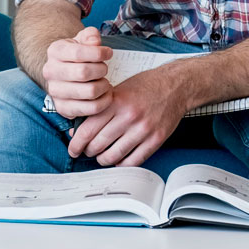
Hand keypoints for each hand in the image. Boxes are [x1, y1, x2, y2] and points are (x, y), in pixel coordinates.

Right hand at [41, 27, 112, 117]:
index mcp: (55, 52)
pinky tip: (105, 94)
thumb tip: (94, 41)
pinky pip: (91, 108)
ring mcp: (55, 92)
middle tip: (104, 69)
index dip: (99, 53)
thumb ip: (90, 36)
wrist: (64, 72)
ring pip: (90, 92)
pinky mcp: (63, 108)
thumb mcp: (82, 40)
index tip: (108, 53)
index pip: (78, 53)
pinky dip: (104, 101)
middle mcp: (50, 72)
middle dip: (101, 70)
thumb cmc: (77, 55)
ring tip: (105, 82)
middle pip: (84, 73)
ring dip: (104, 86)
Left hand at [69, 67, 190, 166]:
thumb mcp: (118, 91)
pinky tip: (119, 159)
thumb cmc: (146, 87)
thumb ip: (99, 109)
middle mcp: (129, 116)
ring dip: (103, 160)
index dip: (76, 143)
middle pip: (98, 144)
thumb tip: (78, 129)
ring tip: (102, 156)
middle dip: (88, 152)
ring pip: (114, 156)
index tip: (73, 149)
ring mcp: (143, 129)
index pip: (88, 129)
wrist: (175, 86)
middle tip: (87, 151)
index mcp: (116, 102)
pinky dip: (122, 163)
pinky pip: (133, 160)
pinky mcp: (156, 139)